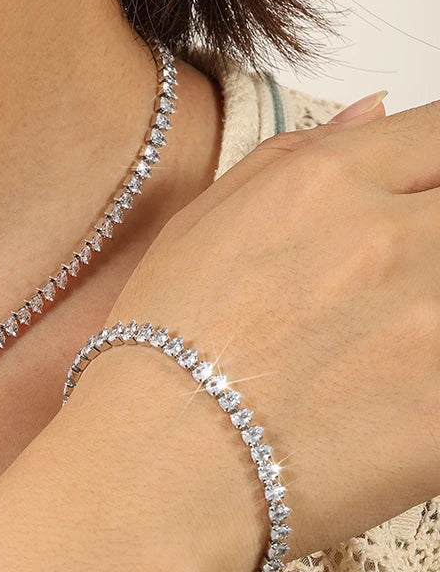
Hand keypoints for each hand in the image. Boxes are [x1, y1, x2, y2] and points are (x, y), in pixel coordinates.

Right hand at [92, 93, 438, 567]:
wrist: (160, 460)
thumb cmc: (162, 344)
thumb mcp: (204, 221)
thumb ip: (295, 152)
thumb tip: (376, 112)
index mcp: (322, 184)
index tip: (426, 192)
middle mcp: (386, 235)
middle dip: (438, 229)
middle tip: (408, 270)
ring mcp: (432, 318)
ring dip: (436, 297)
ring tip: (393, 329)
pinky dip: (437, 366)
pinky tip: (393, 385)